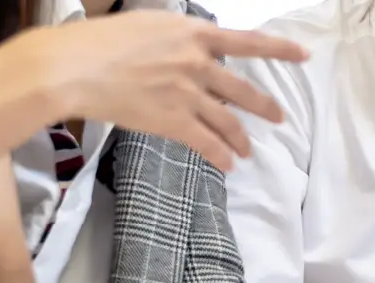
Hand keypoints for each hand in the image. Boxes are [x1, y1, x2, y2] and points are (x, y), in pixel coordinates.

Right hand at [6, 10, 308, 171]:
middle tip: (279, 118)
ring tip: (248, 151)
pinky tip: (228, 166)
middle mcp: (197, 63)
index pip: (248, 41)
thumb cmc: (97, 41)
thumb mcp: (146, 25)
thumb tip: (193, 51)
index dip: (280, 49)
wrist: (71, 67)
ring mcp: (188, 93)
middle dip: (265, 107)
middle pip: (243, 90)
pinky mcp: (174, 121)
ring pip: (229, 121)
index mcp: (192, 33)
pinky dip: (221, 157)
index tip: (304, 55)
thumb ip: (176, 39)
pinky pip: (208, 144)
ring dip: (241, 139)